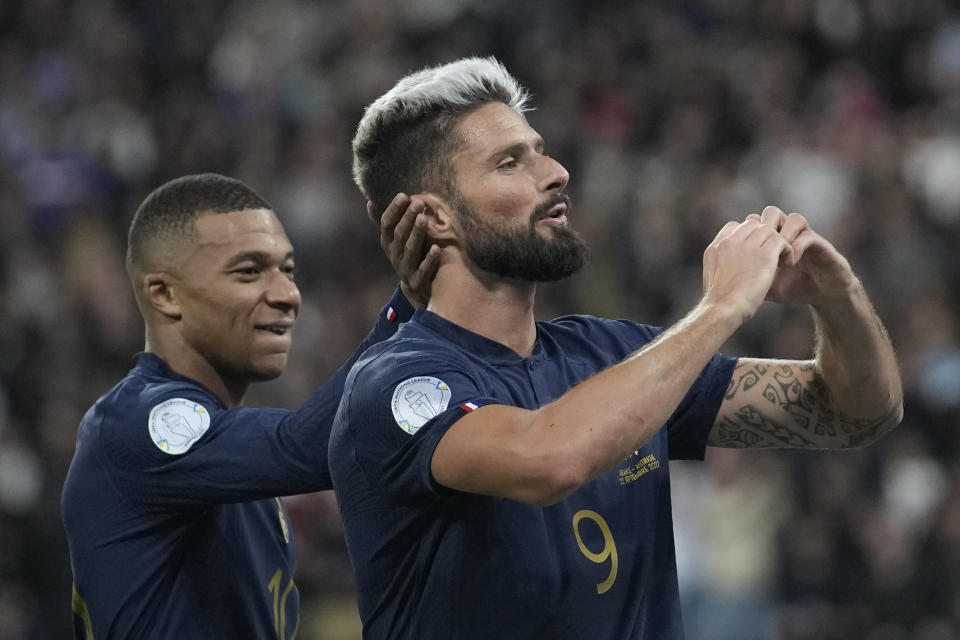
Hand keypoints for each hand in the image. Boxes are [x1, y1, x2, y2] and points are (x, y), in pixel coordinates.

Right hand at [376, 193, 440, 307]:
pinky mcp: (418, 282)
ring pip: (410, 250)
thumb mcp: (394, 240)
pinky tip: (437, 248)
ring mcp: (405, 269)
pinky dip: (429, 260)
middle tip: (418, 202)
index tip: (403, 196)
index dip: (394, 210)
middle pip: (399, 235)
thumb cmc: (407, 255)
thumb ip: (386, 222)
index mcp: (388, 242)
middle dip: (407, 218)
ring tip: (424, 218)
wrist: (417, 289)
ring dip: (416, 234)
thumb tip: (370, 202)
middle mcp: (394, 255)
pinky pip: (423, 270)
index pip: (386, 224)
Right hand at [702, 215, 791, 322]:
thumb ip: (720, 264)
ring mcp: (747, 246)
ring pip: (769, 230)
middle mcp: (731, 241)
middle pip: (754, 224)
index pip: (734, 226)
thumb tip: (727, 266)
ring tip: (780, 259)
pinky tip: (787, 264)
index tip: (753, 251)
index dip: (747, 235)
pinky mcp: (764, 255)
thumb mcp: (711, 276)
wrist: (723, 308)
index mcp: (717, 246)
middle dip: (765, 236)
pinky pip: (782, 241)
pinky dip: (788, 251)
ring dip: (777, 243)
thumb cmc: (718, 301)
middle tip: (771, 253)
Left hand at [750, 206, 857, 305]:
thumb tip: (723, 280)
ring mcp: (806, 237)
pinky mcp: (821, 245)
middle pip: (772, 213)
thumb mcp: (764, 284)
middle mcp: (789, 233)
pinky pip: (808, 236)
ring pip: (794, 218)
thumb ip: (747, 276)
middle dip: (765, 228)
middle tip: (759, 249)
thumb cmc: (792, 287)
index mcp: (772, 239)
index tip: (743, 252)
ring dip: (783, 236)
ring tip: (776, 257)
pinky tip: (790, 263)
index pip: (755, 222)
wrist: (821, 294)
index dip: (748, 233)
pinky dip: (796, 248)